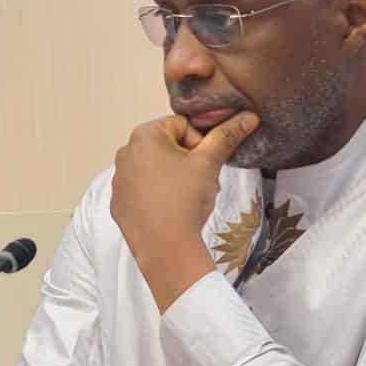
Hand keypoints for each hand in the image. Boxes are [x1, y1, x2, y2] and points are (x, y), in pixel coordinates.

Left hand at [110, 112, 259, 309]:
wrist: (166, 249)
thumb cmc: (185, 200)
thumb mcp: (209, 163)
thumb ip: (226, 136)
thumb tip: (247, 117)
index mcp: (144, 135)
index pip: (182, 126)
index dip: (200, 144)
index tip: (204, 166)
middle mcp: (125, 153)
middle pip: (167, 147)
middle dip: (186, 161)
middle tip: (198, 183)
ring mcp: (118, 180)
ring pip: (155, 169)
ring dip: (172, 178)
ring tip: (185, 200)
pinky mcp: (118, 203)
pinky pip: (142, 191)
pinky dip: (156, 196)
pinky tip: (169, 211)